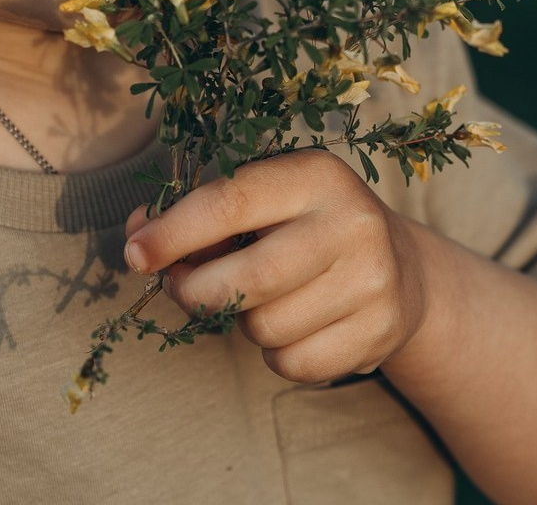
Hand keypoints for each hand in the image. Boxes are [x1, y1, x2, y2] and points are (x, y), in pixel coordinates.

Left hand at [123, 150, 431, 383]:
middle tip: (179, 287)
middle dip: (194, 290)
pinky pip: (293, 364)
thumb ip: (199, 212)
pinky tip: (290, 324)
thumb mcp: (264, 199)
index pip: (231, 201)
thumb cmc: (305, 224)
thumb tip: (137, 238)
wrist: (402, 267)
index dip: (174, 231)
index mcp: (315, 173)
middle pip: (246, 278)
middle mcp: (352, 222)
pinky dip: (273, 354)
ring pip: (265, 326)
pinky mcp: (381, 331)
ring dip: (239, 321)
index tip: (134, 254)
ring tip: (256, 299)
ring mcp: (373, 279)